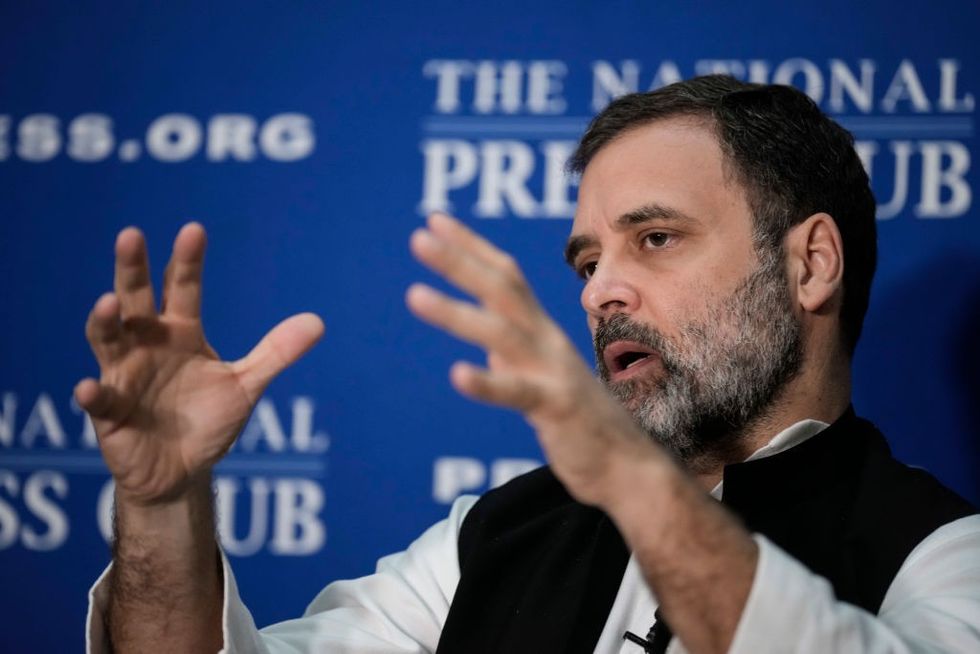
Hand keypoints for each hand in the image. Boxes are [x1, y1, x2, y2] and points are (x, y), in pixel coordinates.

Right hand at [75, 223, 323, 505]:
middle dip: (133, 269)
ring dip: (106, 321)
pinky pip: (99, 400)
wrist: (182, 471)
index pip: (183, 288)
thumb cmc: (208, 420)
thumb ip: (276, 352)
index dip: (188, 262)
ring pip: (107, 340)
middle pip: (137, 299)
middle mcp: (147, 345)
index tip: (194, 230)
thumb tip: (318, 321)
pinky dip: (93, 394)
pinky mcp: (110, 412)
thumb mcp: (246, 384)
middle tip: (131, 235)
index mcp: (181, 332)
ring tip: (110, 301)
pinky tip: (90, 388)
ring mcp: (124, 375)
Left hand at [406, 213, 660, 506]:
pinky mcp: (557, 408)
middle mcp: (547, 342)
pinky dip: (487, 383)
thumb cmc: (583, 421)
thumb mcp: (543, 376)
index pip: (506, 276)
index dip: (471, 246)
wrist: (629, 467)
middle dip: (459, 261)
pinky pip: (518, 393)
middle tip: (418, 237)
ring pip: (502, 333)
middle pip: (502, 289)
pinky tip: (456, 375)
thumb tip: (484, 342)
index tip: (434, 221)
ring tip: (414, 295)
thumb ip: (516, 355)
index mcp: (542, 331)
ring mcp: (553, 372)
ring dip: (456, 313)